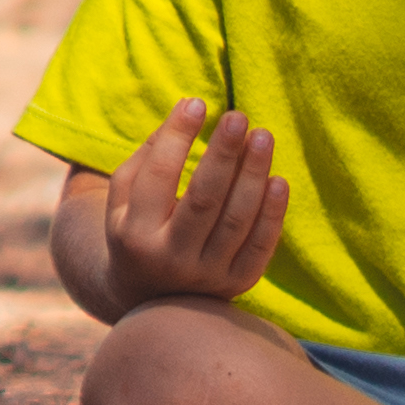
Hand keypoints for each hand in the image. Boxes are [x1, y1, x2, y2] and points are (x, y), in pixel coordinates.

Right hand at [100, 101, 286, 314]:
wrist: (153, 300)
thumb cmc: (138, 229)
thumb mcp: (125, 197)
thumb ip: (150, 154)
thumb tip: (190, 107)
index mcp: (134, 233)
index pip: (158, 176)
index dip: (177, 136)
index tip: (197, 103)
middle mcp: (170, 258)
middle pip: (203, 199)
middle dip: (223, 154)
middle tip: (238, 117)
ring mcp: (207, 275)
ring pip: (236, 221)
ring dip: (253, 175)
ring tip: (262, 136)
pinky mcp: (237, 284)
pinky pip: (260, 246)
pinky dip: (273, 214)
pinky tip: (278, 179)